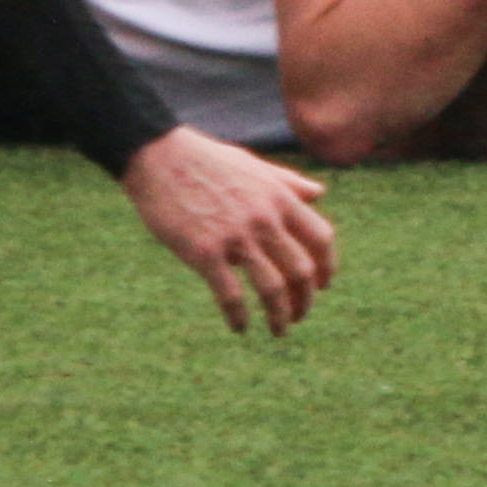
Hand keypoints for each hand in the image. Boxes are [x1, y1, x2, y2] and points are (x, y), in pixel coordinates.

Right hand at [120, 125, 336, 335]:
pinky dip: (239, 317)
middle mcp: (264, 218)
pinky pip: (231, 296)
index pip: (321, 238)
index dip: (327, 266)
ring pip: (272, 289)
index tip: (323, 285)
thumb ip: (289, 183)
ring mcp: (235, 236)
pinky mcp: (204, 252)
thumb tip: (320, 193)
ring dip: (280, 316)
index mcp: (279, 197)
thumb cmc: (207, 161)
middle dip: (306, 299)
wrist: (159, 156)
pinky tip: (240, 327)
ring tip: (279, 329)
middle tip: (300, 315)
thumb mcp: (255, 165)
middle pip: (301, 270)